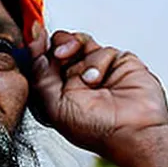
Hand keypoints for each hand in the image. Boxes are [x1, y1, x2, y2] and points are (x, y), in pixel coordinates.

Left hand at [27, 25, 167, 164]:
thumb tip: (36, 51)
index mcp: (58, 89)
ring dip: (80, 56)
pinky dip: (98, 61)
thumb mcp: (54, 106)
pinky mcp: (118, 62)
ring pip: (80, 42)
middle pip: (60, 45)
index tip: (35, 34)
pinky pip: (103, 49)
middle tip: (60, 55)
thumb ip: (40, 77)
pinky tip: (98, 79)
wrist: (133, 131)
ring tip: (85, 77)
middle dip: (59, 45)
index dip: (38, 47)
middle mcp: (76, 78)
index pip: (43, 60)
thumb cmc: (95, 130)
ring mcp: (97, 68)